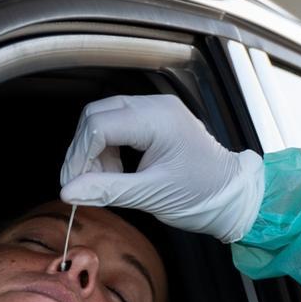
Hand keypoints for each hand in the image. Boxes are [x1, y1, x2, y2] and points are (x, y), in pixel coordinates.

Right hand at [59, 94, 263, 242]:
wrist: (232, 195)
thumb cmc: (201, 194)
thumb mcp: (151, 195)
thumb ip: (107, 190)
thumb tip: (68, 191)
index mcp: (158, 119)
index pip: (99, 125)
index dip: (80, 155)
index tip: (74, 183)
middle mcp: (156, 106)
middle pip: (97, 115)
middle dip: (84, 150)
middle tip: (83, 182)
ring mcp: (156, 110)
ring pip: (104, 118)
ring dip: (95, 149)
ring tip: (105, 179)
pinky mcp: (155, 119)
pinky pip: (119, 123)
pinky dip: (109, 147)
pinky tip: (116, 170)